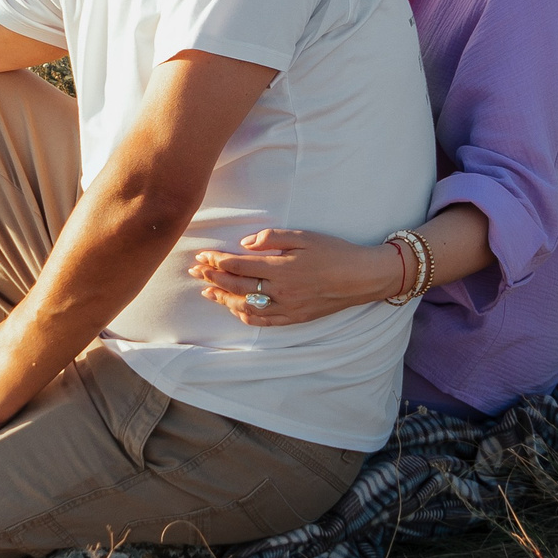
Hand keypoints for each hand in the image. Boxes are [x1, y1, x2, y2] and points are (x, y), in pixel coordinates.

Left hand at [189, 228, 407, 325]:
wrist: (362, 277)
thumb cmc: (334, 251)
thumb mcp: (304, 236)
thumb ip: (271, 238)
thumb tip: (244, 244)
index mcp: (280, 268)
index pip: (237, 266)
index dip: (216, 261)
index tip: (202, 255)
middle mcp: (280, 291)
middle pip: (236, 287)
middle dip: (212, 278)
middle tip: (194, 271)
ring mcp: (287, 308)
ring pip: (245, 307)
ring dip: (223, 299)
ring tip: (207, 291)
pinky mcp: (295, 318)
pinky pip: (263, 321)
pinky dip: (244, 315)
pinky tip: (235, 308)